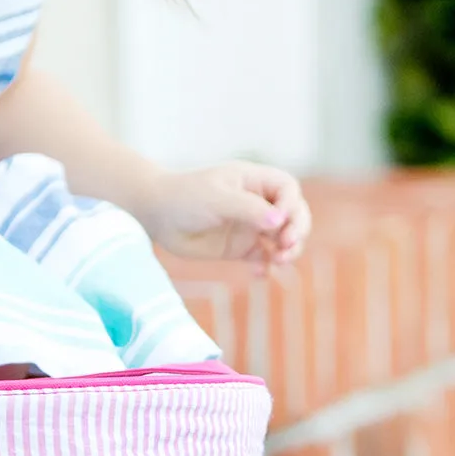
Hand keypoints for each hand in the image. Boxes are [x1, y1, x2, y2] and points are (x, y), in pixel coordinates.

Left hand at [144, 162, 311, 272]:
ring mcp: (250, 226)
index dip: (291, 205)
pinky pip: (262, 258)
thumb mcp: (216, 198)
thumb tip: (279, 221)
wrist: (157, 215)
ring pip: (282, 238)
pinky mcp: (239, 248)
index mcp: (255, 182)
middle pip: (293, 215)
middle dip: (297, 229)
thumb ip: (247, 209)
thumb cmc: (185, 197)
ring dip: (288, 250)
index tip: (279, 220)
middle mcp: (257, 203)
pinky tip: (261, 274)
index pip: (288, 189)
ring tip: (280, 260)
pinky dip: (266, 266)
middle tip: (286, 245)